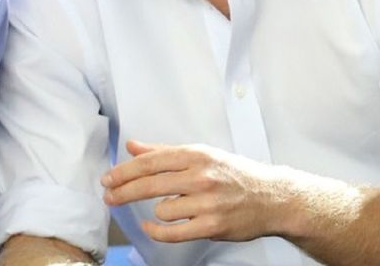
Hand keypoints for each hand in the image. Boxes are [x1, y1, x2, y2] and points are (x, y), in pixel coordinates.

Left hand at [101, 141, 291, 243]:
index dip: (124, 171)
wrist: (272, 198)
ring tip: (168, 207)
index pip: (150, 161)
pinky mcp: (213, 225)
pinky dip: (157, 231)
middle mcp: (201, 176)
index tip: (108, 178)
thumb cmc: (234, 175)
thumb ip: (163, 151)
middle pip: (150, 184)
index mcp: (196, 155)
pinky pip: (174, 232)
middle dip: (123, 191)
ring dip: (158, 211)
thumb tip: (132, 146)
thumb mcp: (201, 155)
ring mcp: (208, 202)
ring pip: (162, 209)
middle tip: (108, 196)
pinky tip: (151, 227)